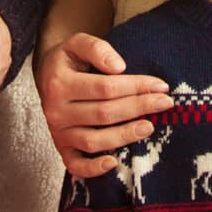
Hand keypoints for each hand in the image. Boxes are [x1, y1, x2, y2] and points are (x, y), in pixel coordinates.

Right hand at [35, 33, 172, 177]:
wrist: (45, 75)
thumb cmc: (68, 60)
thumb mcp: (77, 43)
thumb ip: (96, 48)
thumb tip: (119, 67)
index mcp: (59, 83)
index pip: (105, 87)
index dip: (135, 86)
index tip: (160, 85)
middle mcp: (56, 110)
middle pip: (104, 113)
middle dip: (139, 107)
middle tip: (165, 103)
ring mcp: (58, 132)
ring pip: (94, 140)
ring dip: (125, 135)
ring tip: (150, 126)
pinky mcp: (61, 148)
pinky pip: (75, 165)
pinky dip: (93, 168)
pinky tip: (114, 162)